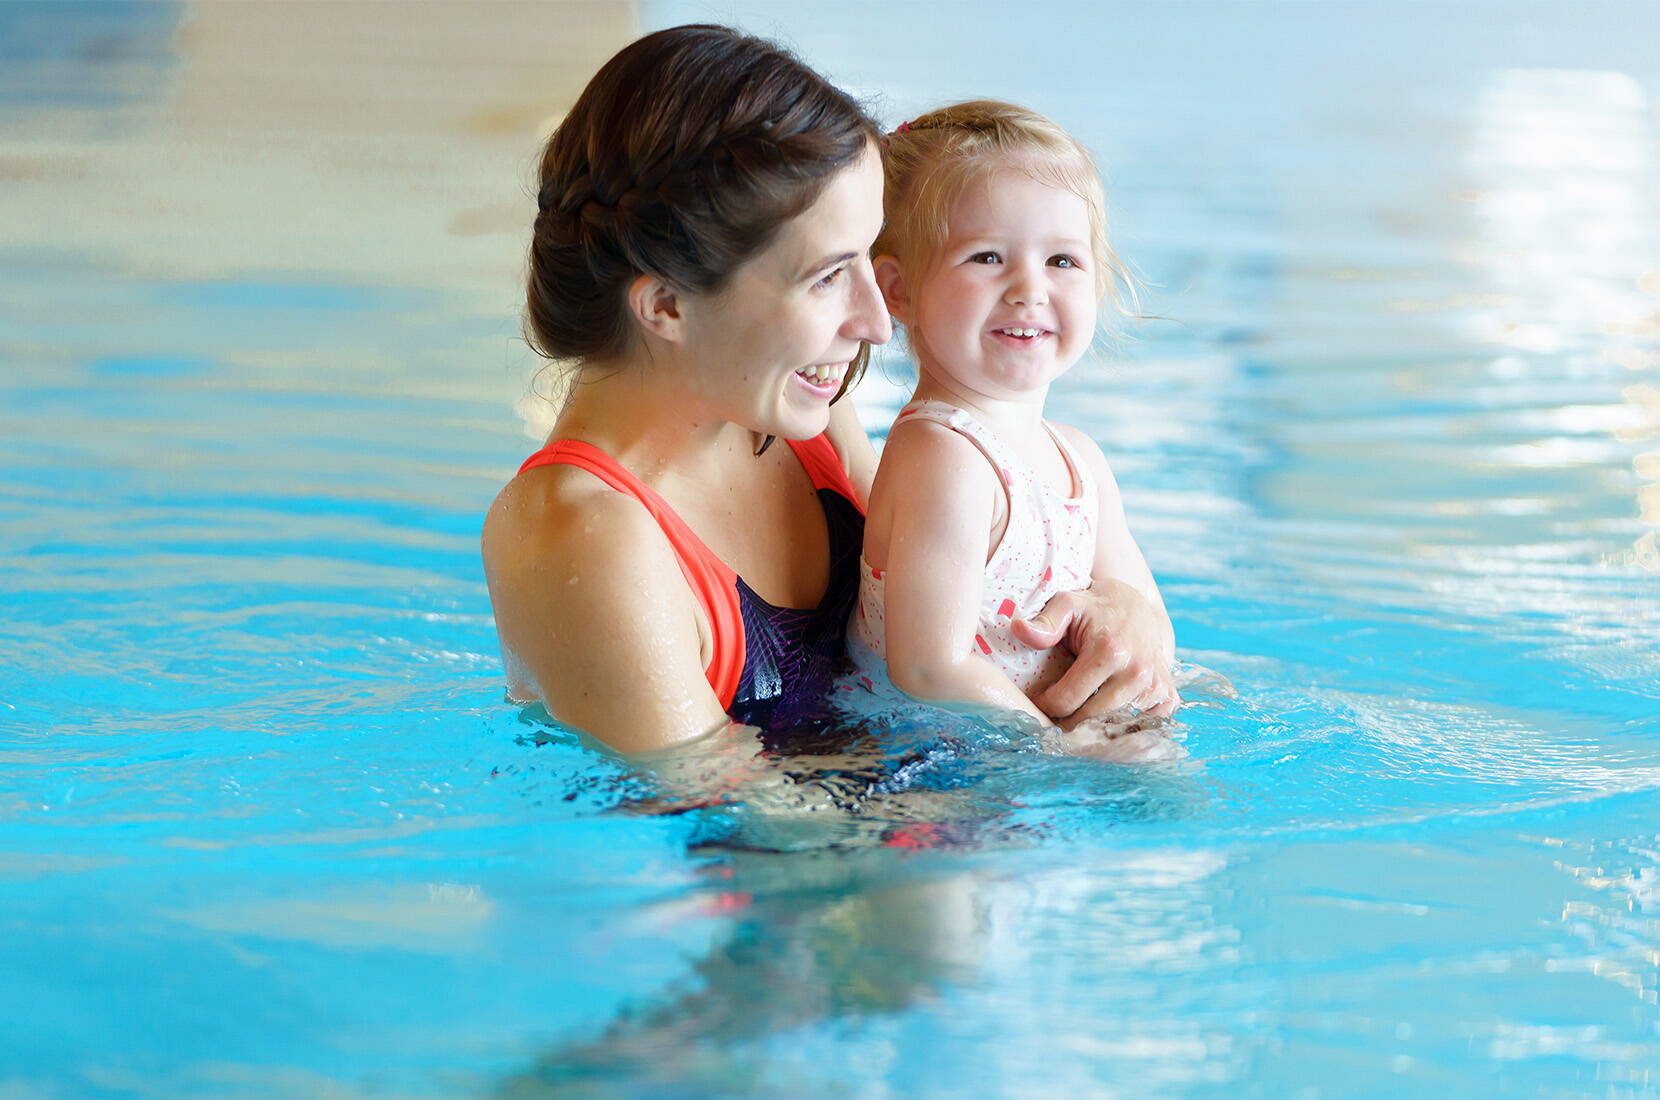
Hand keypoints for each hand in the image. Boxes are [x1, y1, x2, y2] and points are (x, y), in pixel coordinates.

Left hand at [1009, 581, 1180, 724]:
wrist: (1137, 606)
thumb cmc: (1094, 608)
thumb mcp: (1067, 604)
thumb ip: (1044, 622)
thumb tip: (1018, 629)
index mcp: (1110, 651)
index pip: (1067, 700)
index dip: (1046, 705)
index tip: (1039, 699)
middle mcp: (1136, 672)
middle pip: (1088, 719)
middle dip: (1066, 720)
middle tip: (1054, 713)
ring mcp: (1155, 686)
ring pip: (1112, 727)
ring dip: (1092, 727)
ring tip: (1076, 717)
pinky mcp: (1167, 696)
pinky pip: (1141, 727)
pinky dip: (1122, 728)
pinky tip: (1106, 717)